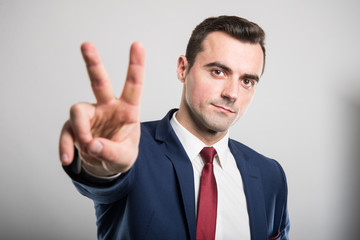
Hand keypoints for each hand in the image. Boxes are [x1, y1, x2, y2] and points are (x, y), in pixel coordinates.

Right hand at [59, 42, 144, 175]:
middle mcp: (108, 107)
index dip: (135, 66)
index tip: (137, 45)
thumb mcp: (124, 158)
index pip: (133, 86)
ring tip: (88, 148)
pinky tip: (67, 158)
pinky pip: (67, 132)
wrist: (106, 167)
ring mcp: (90, 115)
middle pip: (99, 82)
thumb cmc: (121, 156)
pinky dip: (66, 146)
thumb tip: (92, 144)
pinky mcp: (75, 126)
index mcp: (127, 111)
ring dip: (81, 132)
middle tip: (86, 45)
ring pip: (77, 110)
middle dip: (93, 63)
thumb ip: (111, 152)